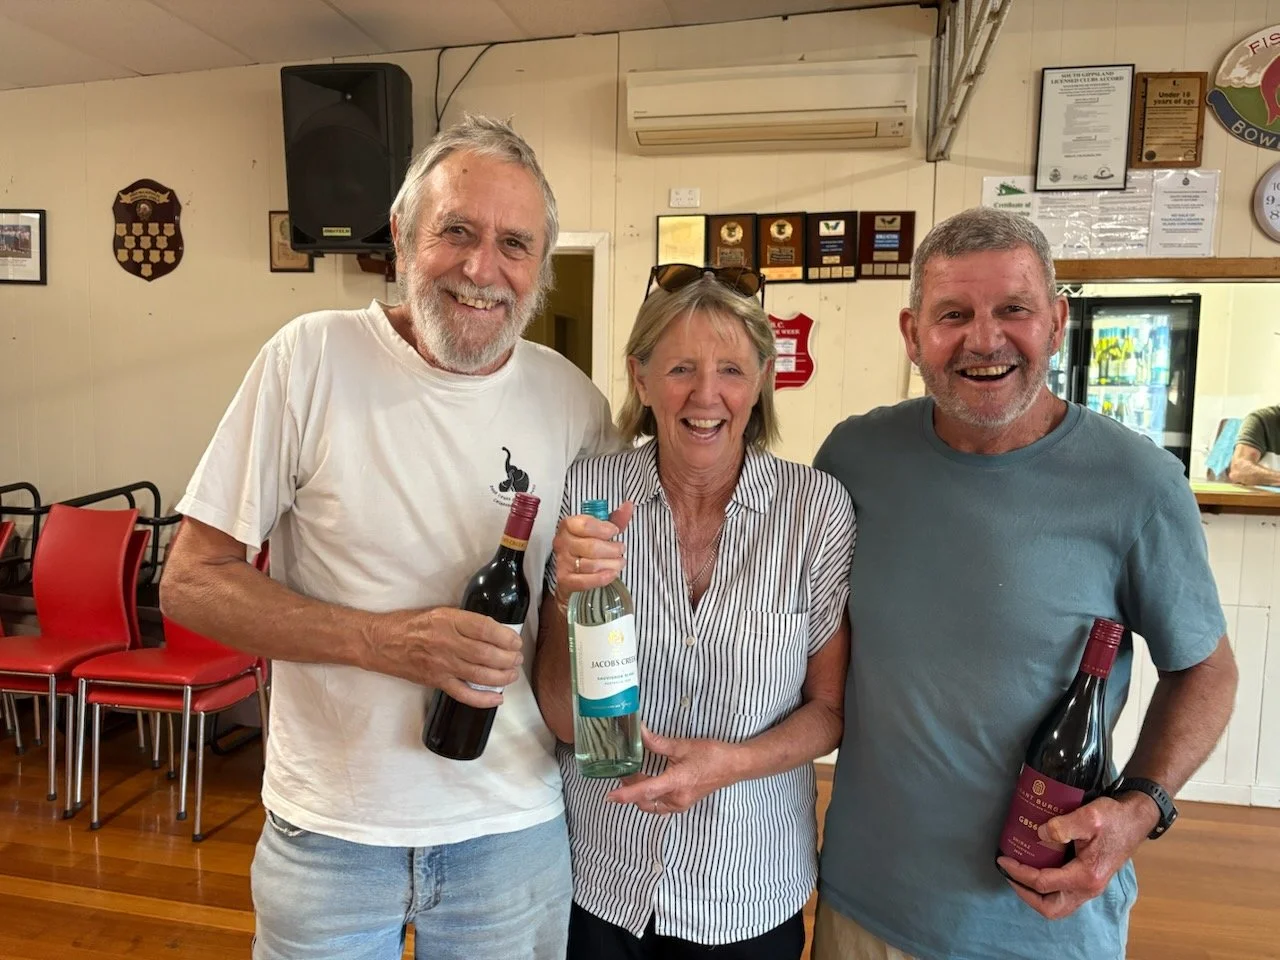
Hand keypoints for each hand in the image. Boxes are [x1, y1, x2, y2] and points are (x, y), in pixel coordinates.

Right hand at [372, 607, 524, 708]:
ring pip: (480, 674)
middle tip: (517, 658)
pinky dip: (483, 699)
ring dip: (502, 676)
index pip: (485, 628)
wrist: (381, 642)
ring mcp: (442, 665)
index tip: (515, 640)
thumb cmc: (410, 624)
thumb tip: (493, 631)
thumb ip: (465, 621)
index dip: (506, 636)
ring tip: (512, 674)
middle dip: (509, 658)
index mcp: (449, 620)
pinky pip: (464, 694)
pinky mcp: (436, 681)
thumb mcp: (440, 612)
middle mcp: (447, 642)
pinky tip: (498, 698)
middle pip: (487, 654)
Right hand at [552, 502, 633, 603]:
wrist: (573, 572)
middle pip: (591, 547)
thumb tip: (629, 505)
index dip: (604, 529)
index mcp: (569, 525)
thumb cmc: (588, 547)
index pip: (585, 525)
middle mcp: (562, 542)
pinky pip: (584, 581)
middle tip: (621, 549)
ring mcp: (563, 562)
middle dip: (612, 549)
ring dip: (611, 564)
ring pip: (590, 565)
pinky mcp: (565, 580)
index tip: (615, 532)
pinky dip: (601, 578)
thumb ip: (615, 519)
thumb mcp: (601, 530)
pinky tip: (612, 574)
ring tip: (620, 563)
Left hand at [604, 728, 738, 814]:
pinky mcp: (684, 803)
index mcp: (676, 783)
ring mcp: (681, 804)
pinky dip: (651, 796)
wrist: (734, 766)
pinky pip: (661, 805)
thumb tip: (639, 732)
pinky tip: (650, 781)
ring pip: (651, 805)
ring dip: (640, 793)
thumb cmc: (712, 754)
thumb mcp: (684, 745)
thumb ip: (658, 742)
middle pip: (645, 799)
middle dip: (631, 788)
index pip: (645, 791)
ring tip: (635, 774)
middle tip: (625, 769)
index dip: (626, 795)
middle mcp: (677, 799)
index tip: (609, 797)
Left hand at [996, 793, 1158, 919]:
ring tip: (1019, 875)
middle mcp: (1088, 889)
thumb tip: (1039, 834)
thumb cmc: (1114, 818)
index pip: (1043, 883)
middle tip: (1009, 875)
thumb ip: (1062, 826)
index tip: (1002, 858)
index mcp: (1086, 876)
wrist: (1136, 819)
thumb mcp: (1089, 816)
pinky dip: (1047, 888)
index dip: (1018, 872)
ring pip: (1058, 906)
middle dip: (1026, 895)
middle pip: (1050, 908)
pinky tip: (1037, 868)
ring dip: (1035, 896)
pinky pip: (1064, 894)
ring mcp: (1090, 887)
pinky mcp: (1090, 880)